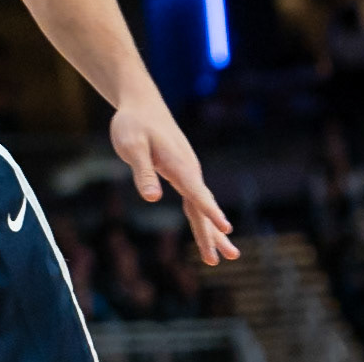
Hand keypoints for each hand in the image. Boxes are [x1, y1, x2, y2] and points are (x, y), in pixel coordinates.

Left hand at [109, 97, 239, 264]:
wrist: (142, 105)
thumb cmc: (134, 124)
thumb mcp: (131, 145)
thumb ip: (142, 171)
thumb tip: (151, 198)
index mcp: (178, 165)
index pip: (196, 192)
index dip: (210, 210)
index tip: (226, 228)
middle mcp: (189, 170)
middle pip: (203, 206)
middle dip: (214, 233)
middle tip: (232, 257)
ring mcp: (188, 173)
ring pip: (201, 206)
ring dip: (213, 231)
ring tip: (226, 256)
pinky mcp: (182, 173)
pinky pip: (195, 200)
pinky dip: (203, 217)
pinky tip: (210, 231)